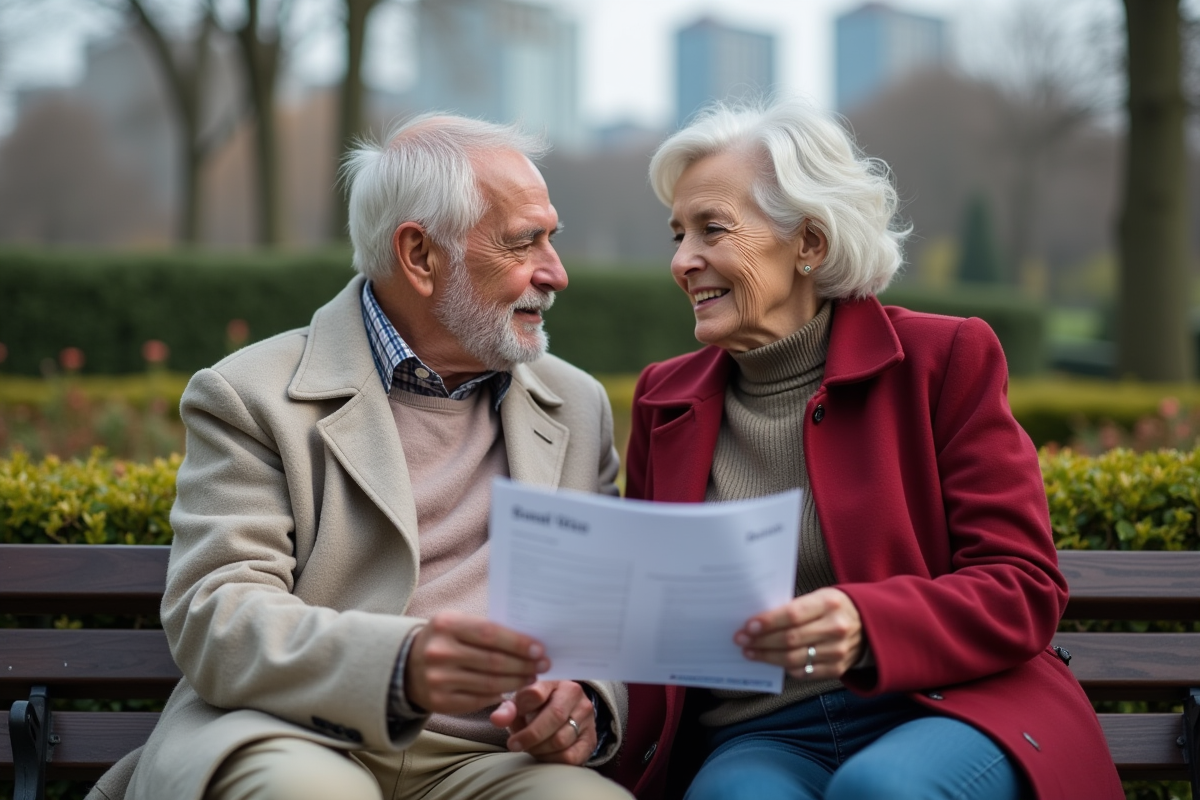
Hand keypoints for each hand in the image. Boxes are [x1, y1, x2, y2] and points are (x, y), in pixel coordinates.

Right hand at [405, 611, 548, 714]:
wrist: (406, 666)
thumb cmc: (445, 640)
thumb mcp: (458, 624)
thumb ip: (487, 629)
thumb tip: (529, 640)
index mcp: (446, 624)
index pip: (490, 633)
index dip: (518, 643)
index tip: (540, 649)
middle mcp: (440, 652)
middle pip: (493, 661)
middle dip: (524, 664)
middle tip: (543, 665)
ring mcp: (438, 679)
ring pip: (490, 683)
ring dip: (517, 681)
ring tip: (531, 676)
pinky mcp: (440, 701)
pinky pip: (479, 700)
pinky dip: (499, 695)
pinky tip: (511, 689)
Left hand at [490, 680, 596, 764]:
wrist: (564, 712)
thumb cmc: (537, 706)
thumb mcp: (521, 702)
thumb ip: (508, 709)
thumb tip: (497, 719)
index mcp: (556, 680)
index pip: (537, 692)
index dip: (521, 709)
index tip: (510, 721)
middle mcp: (576, 696)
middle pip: (554, 717)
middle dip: (529, 735)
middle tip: (514, 744)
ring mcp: (586, 717)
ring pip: (560, 739)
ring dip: (539, 748)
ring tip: (529, 746)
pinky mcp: (590, 739)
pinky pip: (570, 756)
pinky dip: (551, 759)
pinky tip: (543, 754)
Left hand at [735, 588, 863, 679]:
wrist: (869, 624)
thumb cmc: (832, 607)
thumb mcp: (818, 597)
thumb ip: (794, 608)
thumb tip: (758, 621)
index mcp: (829, 603)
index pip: (793, 614)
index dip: (768, 622)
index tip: (748, 626)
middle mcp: (836, 628)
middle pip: (791, 639)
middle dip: (761, 641)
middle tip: (741, 640)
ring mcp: (839, 651)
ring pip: (794, 659)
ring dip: (767, 657)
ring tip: (750, 652)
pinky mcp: (838, 668)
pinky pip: (804, 672)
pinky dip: (785, 668)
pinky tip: (771, 661)